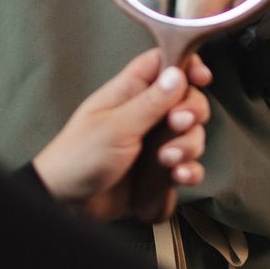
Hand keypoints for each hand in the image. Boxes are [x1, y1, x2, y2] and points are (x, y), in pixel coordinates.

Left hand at [31, 49, 211, 221]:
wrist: (67, 205)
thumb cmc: (78, 158)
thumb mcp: (116, 126)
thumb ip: (151, 102)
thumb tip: (178, 73)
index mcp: (130, 92)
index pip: (164, 63)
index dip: (187, 66)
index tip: (202, 78)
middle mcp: (145, 114)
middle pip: (187, 99)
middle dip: (191, 112)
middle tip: (177, 124)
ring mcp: (154, 142)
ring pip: (191, 134)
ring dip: (188, 146)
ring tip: (167, 160)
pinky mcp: (159, 170)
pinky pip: (187, 165)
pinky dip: (189, 170)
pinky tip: (178, 176)